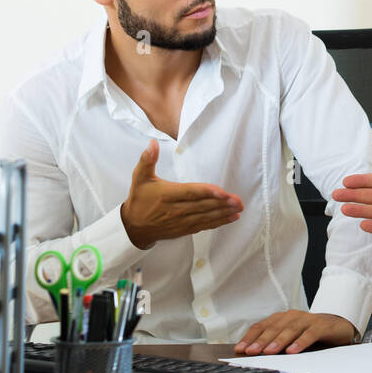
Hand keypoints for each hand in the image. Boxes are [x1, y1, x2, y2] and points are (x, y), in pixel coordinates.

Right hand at [120, 139, 242, 249]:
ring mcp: (181, 221)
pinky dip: (218, 222)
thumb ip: (147, 160)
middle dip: (221, 203)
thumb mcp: (140, 177)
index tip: (222, 191)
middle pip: (202, 206)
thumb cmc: (139, 200)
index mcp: (167, 195)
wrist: (133, 227)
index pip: (190, 192)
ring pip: (205, 217)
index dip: (206, 192)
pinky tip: (231, 218)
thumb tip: (152, 143)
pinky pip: (204, 225)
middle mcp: (176, 210)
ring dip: (223, 213)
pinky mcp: (185, 229)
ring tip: (238, 208)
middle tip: (238, 200)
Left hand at [234, 310, 356, 354]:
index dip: (250, 337)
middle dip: (261, 340)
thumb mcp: (289, 338)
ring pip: (290, 330)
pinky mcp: (322, 325)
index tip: (240, 349)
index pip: (262, 326)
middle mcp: (292, 316)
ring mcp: (307, 319)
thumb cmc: (309, 333)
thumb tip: (253, 354)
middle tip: (251, 351)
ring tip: (269, 352)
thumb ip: (274, 343)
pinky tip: (293, 351)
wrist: (337, 326)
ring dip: (278, 341)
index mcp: (281, 319)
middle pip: (274, 328)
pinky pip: (310, 333)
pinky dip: (301, 342)